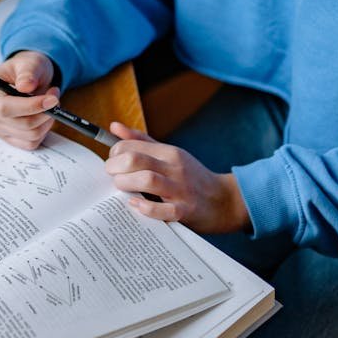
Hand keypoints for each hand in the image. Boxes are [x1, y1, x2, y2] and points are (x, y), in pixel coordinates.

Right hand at [0, 51, 58, 149]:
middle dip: (44, 113)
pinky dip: (43, 131)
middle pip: (20, 124)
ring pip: (29, 135)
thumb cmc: (26, 69)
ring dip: (47, 121)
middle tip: (55, 98)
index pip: (5, 108)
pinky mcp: (9, 137)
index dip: (31, 106)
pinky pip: (31, 143)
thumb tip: (25, 86)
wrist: (28, 78)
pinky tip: (44, 116)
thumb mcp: (28, 62)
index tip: (51, 100)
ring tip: (51, 104)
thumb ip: (27, 72)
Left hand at [105, 124, 250, 233]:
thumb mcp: (169, 154)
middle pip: (135, 160)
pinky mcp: (186, 210)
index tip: (113, 162)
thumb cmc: (191, 176)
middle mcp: (175, 168)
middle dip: (115, 167)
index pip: (132, 145)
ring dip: (126, 184)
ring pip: (147, 180)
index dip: (114, 153)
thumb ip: (141, 141)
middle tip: (112, 175)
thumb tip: (114, 126)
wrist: (224, 200)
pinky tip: (135, 204)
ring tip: (122, 188)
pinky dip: (145, 207)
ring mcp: (181, 189)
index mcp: (169, 153)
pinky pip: (163, 209)